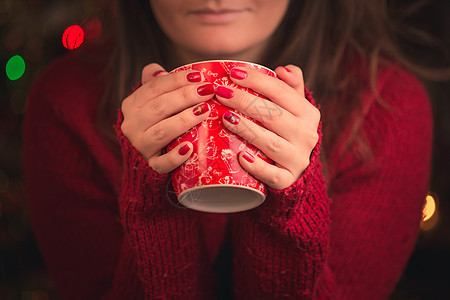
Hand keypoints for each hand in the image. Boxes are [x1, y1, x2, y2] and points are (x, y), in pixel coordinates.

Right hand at [120, 63, 214, 173]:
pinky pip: (162, 163)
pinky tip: (190, 148)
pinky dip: (176, 156)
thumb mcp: (149, 103)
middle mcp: (132, 125)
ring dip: (185, 120)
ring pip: (162, 132)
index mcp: (132, 105)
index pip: (154, 87)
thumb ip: (153, 85)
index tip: (199, 75)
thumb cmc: (153, 125)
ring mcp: (140, 147)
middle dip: (186, 96)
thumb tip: (158, 69)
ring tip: (206, 111)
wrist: (141, 162)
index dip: (177, 79)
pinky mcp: (150, 167)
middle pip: (160, 107)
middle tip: (208, 90)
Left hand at [215, 65, 319, 189]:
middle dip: (244, 101)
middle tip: (220, 93)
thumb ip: (289, 86)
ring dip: (247, 129)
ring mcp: (298, 159)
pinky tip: (240, 156)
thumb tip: (282, 69)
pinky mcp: (287, 179)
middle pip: (273, 115)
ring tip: (225, 118)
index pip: (281, 92)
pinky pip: (272, 174)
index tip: (232, 73)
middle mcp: (307, 135)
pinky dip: (257, 166)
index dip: (257, 80)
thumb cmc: (284, 131)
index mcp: (308, 113)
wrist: (292, 167)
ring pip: (271, 143)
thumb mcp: (292, 107)